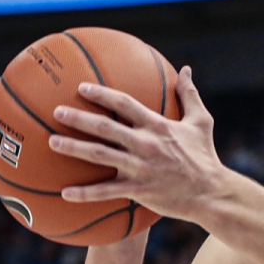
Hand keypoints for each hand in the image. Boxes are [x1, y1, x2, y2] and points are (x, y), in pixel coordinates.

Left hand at [51, 68, 225, 223]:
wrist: (211, 193)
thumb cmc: (206, 157)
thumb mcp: (201, 122)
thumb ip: (189, 95)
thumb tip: (186, 70)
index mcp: (157, 125)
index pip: (125, 103)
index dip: (102, 94)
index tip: (81, 88)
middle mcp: (145, 144)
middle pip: (105, 127)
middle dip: (78, 118)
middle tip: (56, 112)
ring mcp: (140, 168)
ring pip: (100, 155)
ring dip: (73, 148)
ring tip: (52, 142)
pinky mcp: (139, 190)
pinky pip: (106, 192)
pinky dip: (85, 194)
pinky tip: (65, 193)